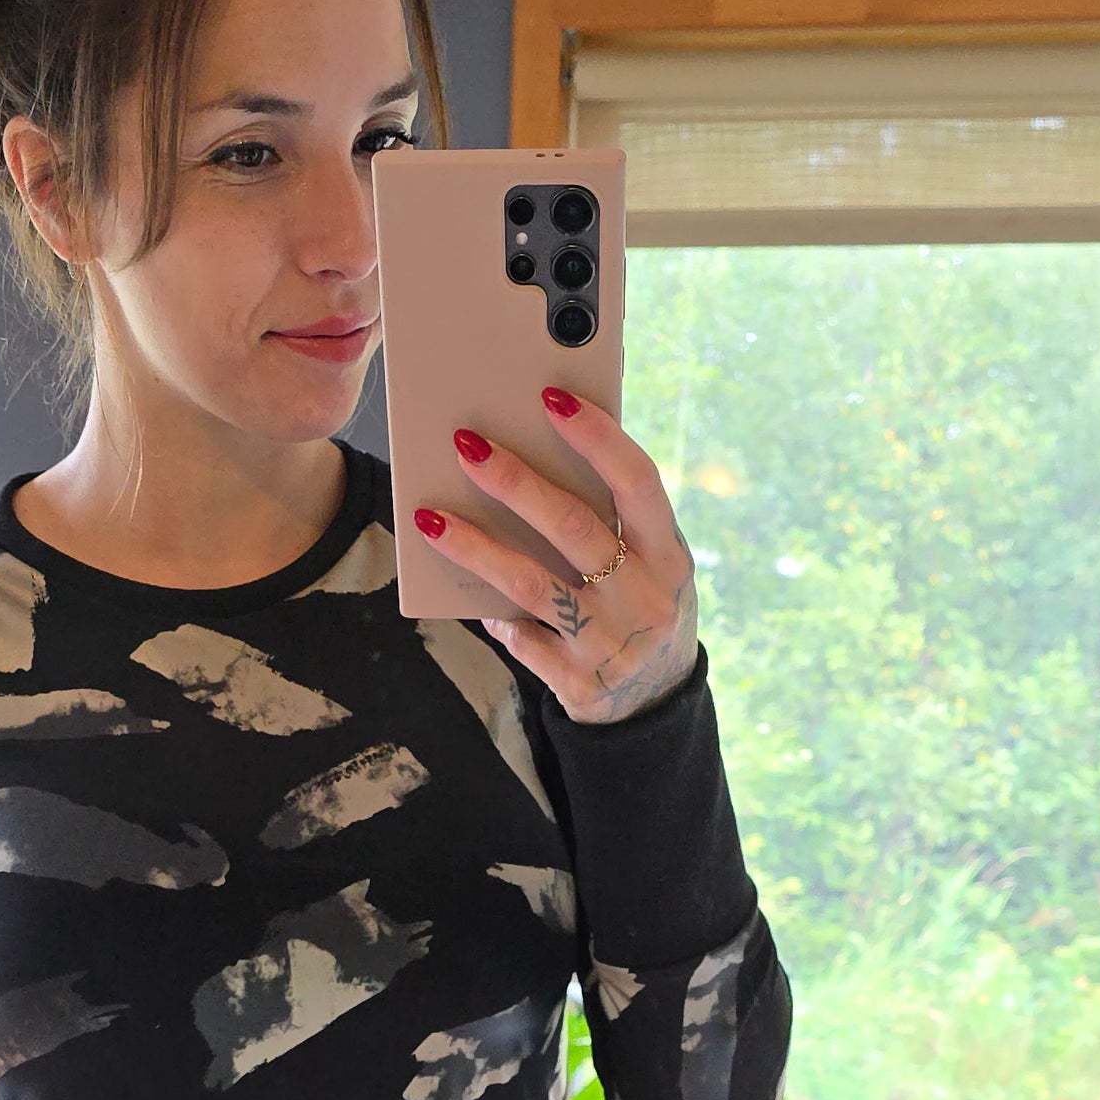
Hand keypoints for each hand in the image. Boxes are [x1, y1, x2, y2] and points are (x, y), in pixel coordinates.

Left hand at [414, 388, 699, 725]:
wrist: (655, 704)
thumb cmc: (638, 603)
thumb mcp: (648, 563)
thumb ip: (611, 521)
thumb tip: (529, 458)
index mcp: (669, 554)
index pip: (637, 483)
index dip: (598, 438)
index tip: (552, 396)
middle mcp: (646, 597)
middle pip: (573, 527)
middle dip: (515, 481)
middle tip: (466, 444)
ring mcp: (612, 644)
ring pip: (532, 584)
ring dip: (476, 547)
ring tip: (430, 518)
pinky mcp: (580, 683)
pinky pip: (522, 642)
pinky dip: (494, 617)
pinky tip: (467, 597)